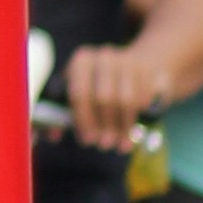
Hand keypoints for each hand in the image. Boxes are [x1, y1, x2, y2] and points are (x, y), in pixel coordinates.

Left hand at [63, 38, 158, 153]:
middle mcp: (104, 57)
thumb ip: (67, 112)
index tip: (87, 140)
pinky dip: (139, 119)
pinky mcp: (148, 71)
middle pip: (104, 99)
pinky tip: (134, 132)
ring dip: (123, 128)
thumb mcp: (83, 91)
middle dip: (104, 126)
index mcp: (82, 60)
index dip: (83, 120)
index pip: (80, 93)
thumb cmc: (102, 84)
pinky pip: (144, 100)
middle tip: (104, 145)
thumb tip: (54, 134)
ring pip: (126, 102)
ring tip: (120, 144)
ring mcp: (128, 61)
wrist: (139, 64)